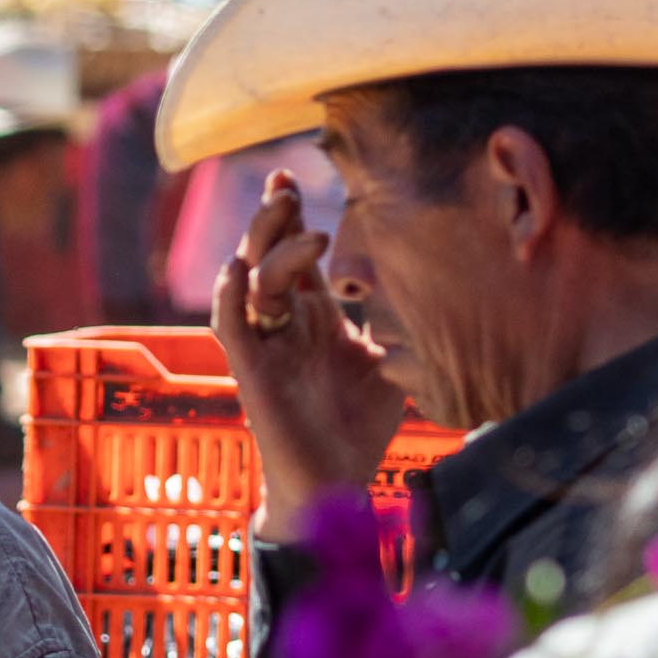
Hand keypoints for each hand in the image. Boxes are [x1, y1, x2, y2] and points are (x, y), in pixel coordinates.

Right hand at [213, 170, 405, 542]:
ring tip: (296, 224)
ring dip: (267, 247)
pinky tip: (242, 267)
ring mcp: (265, 344)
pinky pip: (231, 324)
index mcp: (313, 315)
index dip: (288, 215)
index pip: (294, 252)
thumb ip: (391, 321)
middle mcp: (284, 322)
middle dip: (271, 216)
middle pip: (265, 253)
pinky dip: (231, 294)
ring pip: (249, 279)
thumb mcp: (388, 360)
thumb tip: (426, 281)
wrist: (338, 482)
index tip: (293, 175)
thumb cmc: (359, 424)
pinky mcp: (251, 371)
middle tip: (285, 186)